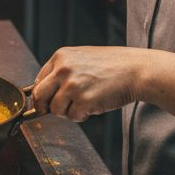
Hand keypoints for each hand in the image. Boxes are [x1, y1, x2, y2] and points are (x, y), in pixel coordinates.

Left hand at [32, 46, 149, 121]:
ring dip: (67, 112)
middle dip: (43, 107)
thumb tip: (44, 93)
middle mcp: (63, 69)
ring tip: (83, 104)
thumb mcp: (82, 59)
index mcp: (61, 57)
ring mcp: (73, 85)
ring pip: (55, 110)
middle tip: (52, 111)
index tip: (45, 102)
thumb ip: (62, 72)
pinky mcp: (84, 100)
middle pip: (39, 96)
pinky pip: (73, 117)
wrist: (136, 70)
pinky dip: (81, 116)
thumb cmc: (112, 66)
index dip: (41, 95)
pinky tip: (93, 106)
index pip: (38, 81)